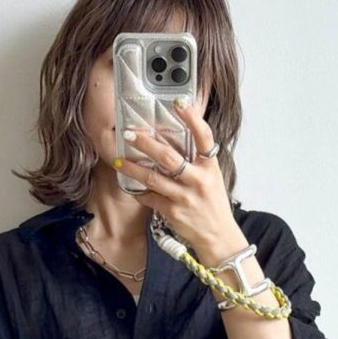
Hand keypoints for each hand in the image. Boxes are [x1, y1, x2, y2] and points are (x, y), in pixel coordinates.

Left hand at [114, 99, 246, 265]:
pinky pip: (150, 198)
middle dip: (146, 143)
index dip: (192, 118)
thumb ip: (197, 159)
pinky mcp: (173, 212)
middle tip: (129, 133)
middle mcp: (198, 180)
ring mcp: (185, 197)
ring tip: (119, 158)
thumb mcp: (212, 177)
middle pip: (168, 157)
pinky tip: (129, 184)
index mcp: (209, 167)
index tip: (179, 102)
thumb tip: (175, 138)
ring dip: (133, 168)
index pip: (203, 137)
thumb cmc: (213, 204)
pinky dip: (138, 191)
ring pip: (153, 178)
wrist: (218, 236)